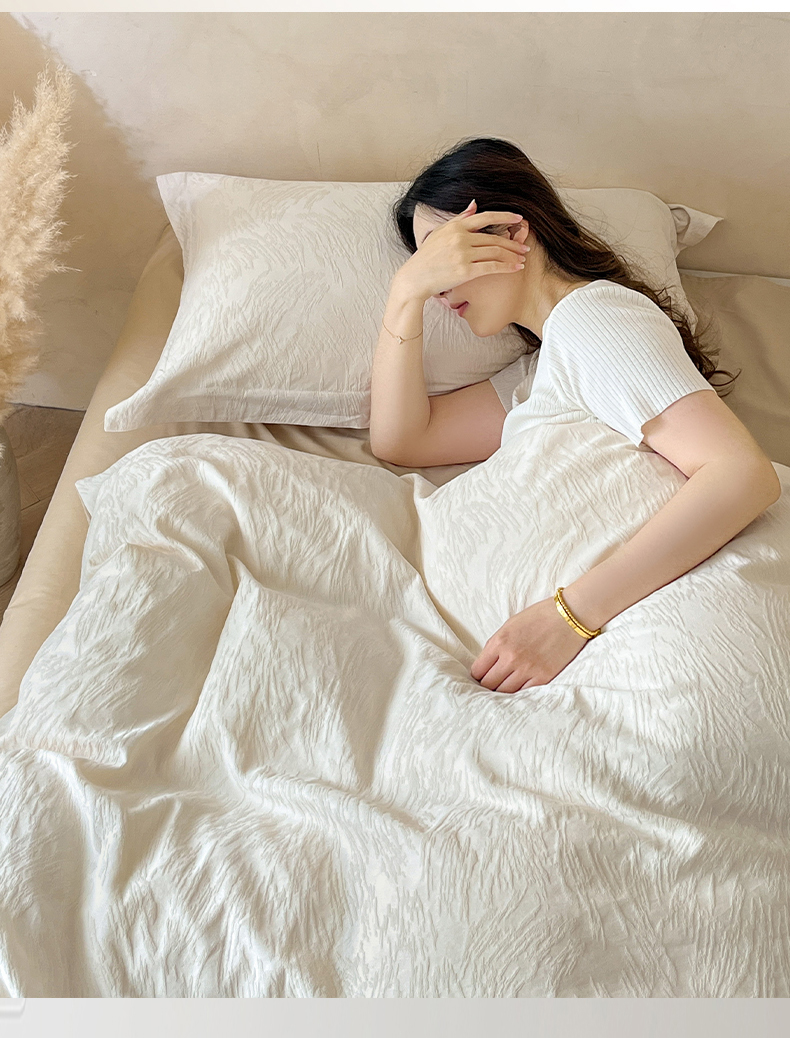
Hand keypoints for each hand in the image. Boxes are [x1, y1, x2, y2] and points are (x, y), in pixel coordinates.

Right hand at [396, 199, 527, 301]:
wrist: (414, 278)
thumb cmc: (427, 257)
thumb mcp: (440, 233)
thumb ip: (459, 219)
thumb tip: (474, 205)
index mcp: (456, 226)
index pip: (486, 217)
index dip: (505, 216)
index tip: (519, 218)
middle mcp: (460, 238)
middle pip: (494, 238)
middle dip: (513, 243)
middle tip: (525, 248)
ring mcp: (462, 254)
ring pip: (496, 252)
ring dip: (512, 256)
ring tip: (522, 259)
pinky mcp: (465, 271)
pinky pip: (492, 267)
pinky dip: (507, 267)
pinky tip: (516, 269)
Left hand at [470, 596, 589, 692]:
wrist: (570, 615)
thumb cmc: (539, 616)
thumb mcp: (510, 625)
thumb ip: (496, 645)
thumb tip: (486, 665)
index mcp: (499, 642)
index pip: (478, 670)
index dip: (478, 675)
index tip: (481, 676)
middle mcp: (511, 657)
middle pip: (489, 685)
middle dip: (488, 685)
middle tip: (492, 684)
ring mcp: (528, 669)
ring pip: (505, 692)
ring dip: (502, 691)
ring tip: (505, 688)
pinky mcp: (544, 677)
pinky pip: (524, 693)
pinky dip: (519, 693)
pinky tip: (520, 688)